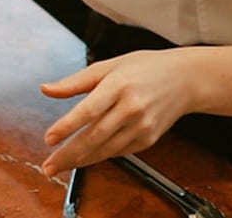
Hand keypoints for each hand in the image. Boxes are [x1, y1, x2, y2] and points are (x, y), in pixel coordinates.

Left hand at [37, 49, 200, 175]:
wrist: (185, 80)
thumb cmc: (145, 69)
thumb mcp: (109, 66)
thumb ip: (75, 81)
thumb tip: (46, 89)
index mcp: (119, 85)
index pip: (89, 110)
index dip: (67, 126)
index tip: (49, 139)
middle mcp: (132, 108)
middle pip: (95, 136)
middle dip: (69, 154)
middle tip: (49, 165)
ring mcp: (142, 126)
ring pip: (106, 149)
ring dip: (81, 160)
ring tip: (61, 166)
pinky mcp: (148, 139)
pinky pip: (118, 151)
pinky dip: (99, 156)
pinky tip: (85, 158)